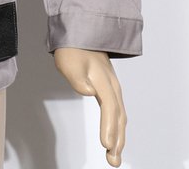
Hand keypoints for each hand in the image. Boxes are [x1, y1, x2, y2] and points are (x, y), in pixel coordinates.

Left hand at [53, 47, 126, 166]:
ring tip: (114, 157)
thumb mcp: (69, 61)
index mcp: (103, 79)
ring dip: (119, 137)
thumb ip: (78, 78)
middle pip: (118, 116)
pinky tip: (114, 139)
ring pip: (120, 116)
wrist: (80, 32)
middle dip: (117, 139)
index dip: (109, 126)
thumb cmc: (72, 48)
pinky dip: (117, 128)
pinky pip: (116, 112)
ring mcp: (112, 87)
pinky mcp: (108, 89)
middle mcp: (112, 85)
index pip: (109, 106)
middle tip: (113, 161)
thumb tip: (89, 91)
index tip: (105, 144)